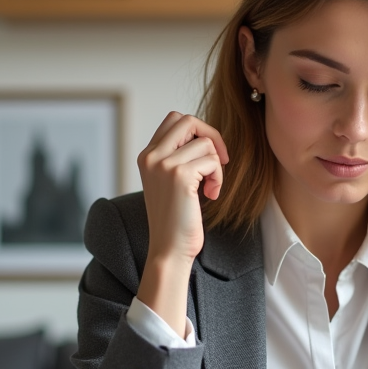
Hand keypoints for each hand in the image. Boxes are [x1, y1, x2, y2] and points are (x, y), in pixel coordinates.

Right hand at [137, 112, 228, 263]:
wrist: (169, 249)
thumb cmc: (176, 219)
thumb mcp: (170, 182)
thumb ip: (179, 157)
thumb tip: (206, 136)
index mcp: (147, 156)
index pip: (174, 120)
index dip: (198, 131)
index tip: (208, 154)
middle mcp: (151, 156)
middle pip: (188, 120)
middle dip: (212, 136)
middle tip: (220, 161)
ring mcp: (163, 164)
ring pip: (205, 142)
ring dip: (216, 165)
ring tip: (210, 187)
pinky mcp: (179, 175)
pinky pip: (212, 160)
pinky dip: (218, 177)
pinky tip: (211, 195)